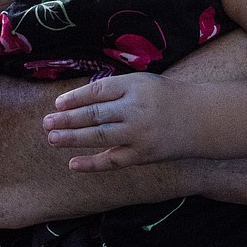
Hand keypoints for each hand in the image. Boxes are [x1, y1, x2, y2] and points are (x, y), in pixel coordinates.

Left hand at [44, 73, 193, 169]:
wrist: (200, 118)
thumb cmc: (167, 97)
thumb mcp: (144, 82)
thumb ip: (117, 90)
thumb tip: (81, 100)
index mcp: (136, 85)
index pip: (99, 90)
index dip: (76, 97)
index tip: (58, 103)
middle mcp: (136, 108)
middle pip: (95, 114)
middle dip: (68, 119)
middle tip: (46, 122)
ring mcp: (138, 133)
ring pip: (99, 137)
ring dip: (73, 138)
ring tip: (52, 138)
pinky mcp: (142, 155)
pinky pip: (112, 161)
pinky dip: (92, 164)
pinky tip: (73, 164)